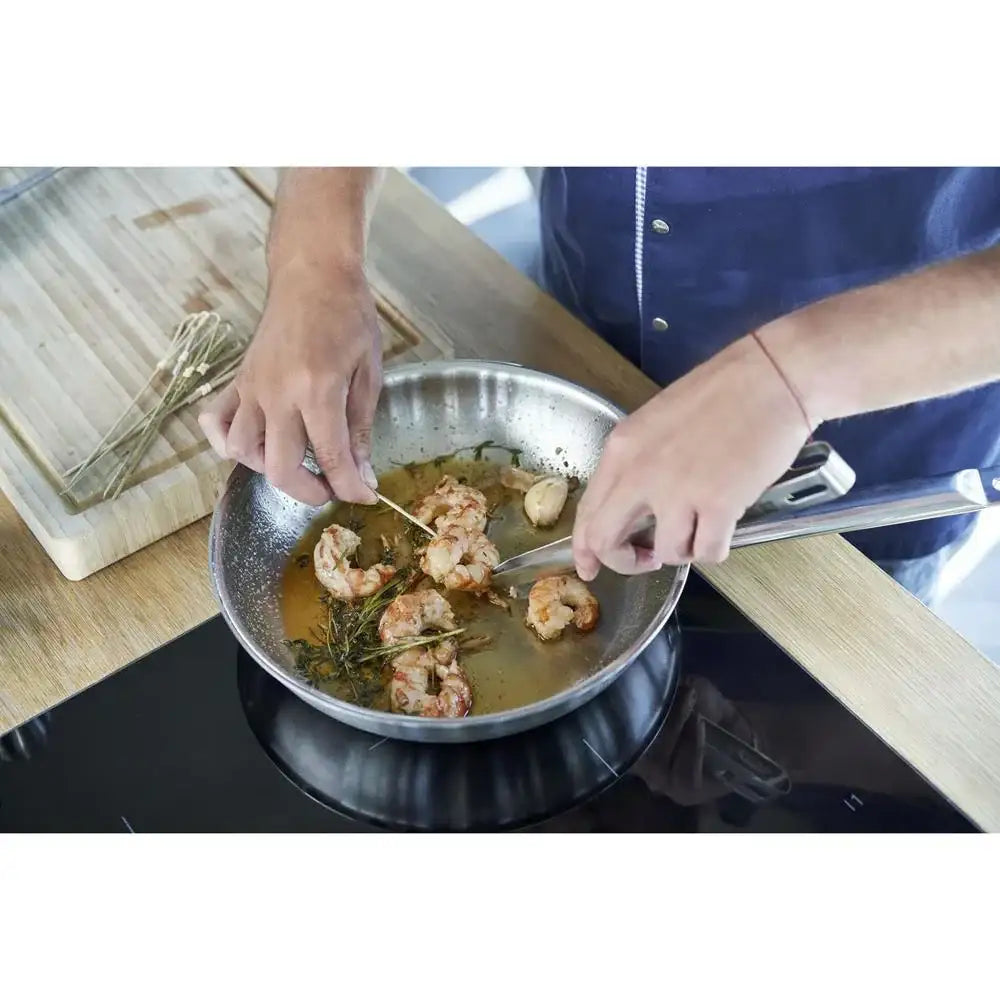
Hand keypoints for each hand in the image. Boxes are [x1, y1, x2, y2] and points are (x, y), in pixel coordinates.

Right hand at [199, 263, 380, 505]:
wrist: (312, 274)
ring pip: (241, 452)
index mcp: (317, 390)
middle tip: (331, 486)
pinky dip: (228, 442)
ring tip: (298, 460)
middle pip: (279, 468)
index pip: (330, 457)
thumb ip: (361, 427)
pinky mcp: (237, 381)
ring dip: (270, 468)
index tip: (364, 498)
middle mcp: (277, 394)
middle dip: (309, 492)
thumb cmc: (348, 317)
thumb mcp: (369, 371)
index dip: (350, 487)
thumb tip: (362, 474)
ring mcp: (251, 388)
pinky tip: (253, 444)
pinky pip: (215, 421)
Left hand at [572, 334, 811, 578]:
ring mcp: (678, 490)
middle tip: (646, 558)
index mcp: (621, 449)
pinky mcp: (719, 504)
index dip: (584, 549)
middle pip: (606, 542)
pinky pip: (707, 553)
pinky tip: (723, 529)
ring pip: (665, 554)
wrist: (772, 377)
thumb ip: (636, 463)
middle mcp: (640, 472)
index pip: (587, 513)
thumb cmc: (721, 393)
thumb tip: (628, 509)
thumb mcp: (656, 421)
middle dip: (624, 561)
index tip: (590, 567)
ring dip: (681, 551)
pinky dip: (714, 550)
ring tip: (699, 528)